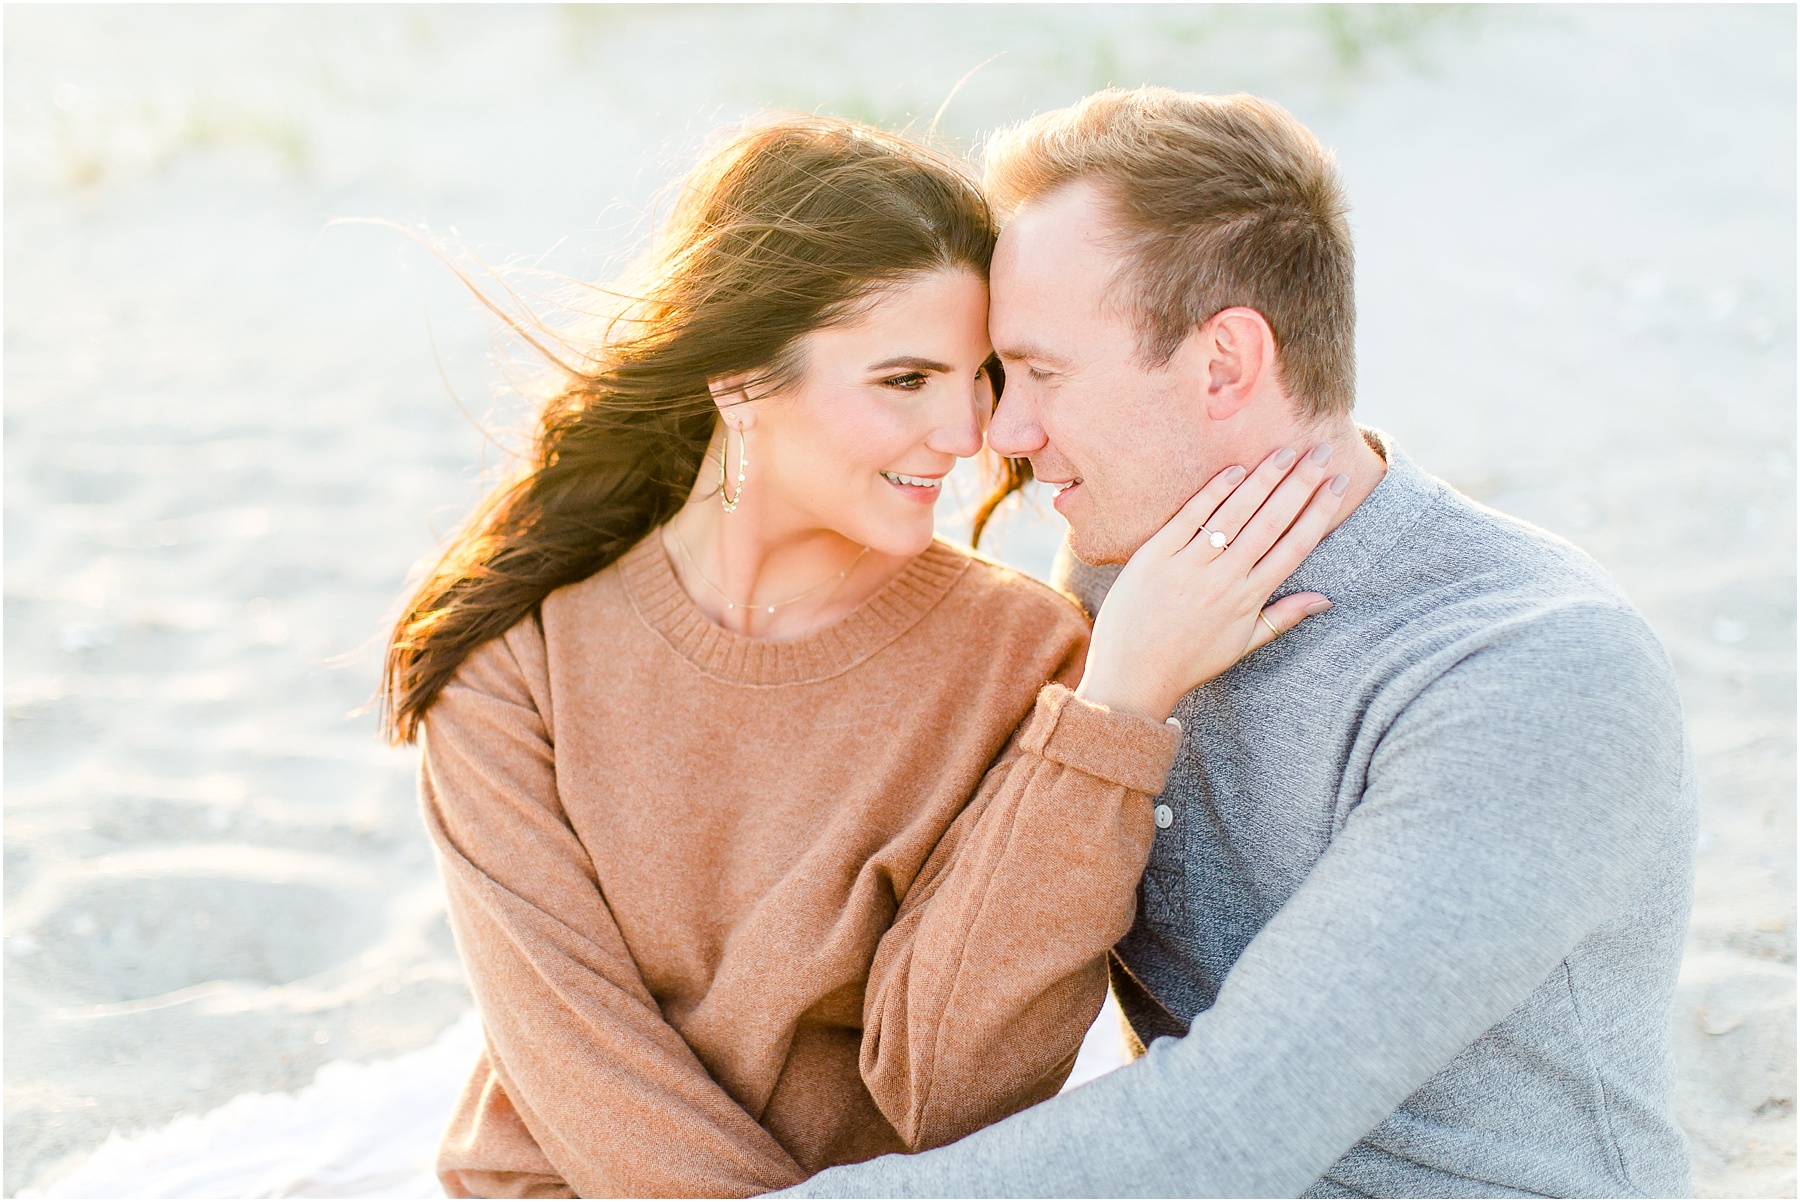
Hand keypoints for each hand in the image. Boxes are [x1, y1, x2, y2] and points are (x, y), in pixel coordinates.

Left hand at [1075, 444, 1349, 721]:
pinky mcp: (1155, 556)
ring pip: (1235, 514)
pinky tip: (1235, 468)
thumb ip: (1283, 617)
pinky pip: (1190, 517)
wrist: (1131, 675)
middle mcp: (1224, 579)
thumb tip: (1326, 600)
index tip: (1338, 483)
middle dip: (1299, 484)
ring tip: (1285, 450)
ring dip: (1263, 479)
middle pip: (1270, 522)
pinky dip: (1214, 492)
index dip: (1319, 512)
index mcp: (1248, 599)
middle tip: (1321, 450)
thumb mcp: (1241, 645)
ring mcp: (1189, 566)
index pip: (1294, 547)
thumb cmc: (1188, 661)